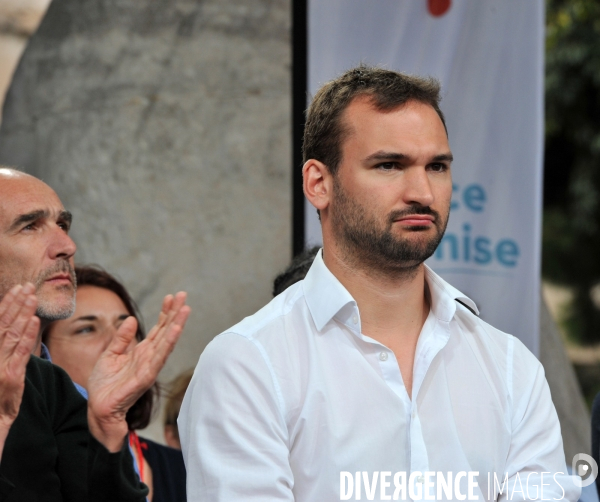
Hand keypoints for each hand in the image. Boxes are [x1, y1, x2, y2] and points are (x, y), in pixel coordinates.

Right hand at [0, 284, 39, 457]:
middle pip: (3, 323)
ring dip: (23, 313)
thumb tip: (14, 325)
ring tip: (32, 296)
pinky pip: (20, 352)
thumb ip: (5, 345)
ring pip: (12, 334)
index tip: (16, 289)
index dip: (6, 304)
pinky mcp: (11, 376)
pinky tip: (34, 321)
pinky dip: (28, 335)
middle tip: (27, 285)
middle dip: (16, 303)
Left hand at [87, 292, 189, 451]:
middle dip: (175, 313)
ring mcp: (150, 366)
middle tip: (184, 295)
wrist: (98, 408)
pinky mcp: (146, 377)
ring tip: (185, 309)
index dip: (165, 312)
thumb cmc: (105, 385)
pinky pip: (159, 358)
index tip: (172, 296)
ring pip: (167, 342)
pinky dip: (168, 343)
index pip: (158, 328)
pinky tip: (175, 330)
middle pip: (166, 331)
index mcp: (142, 351)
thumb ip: (121, 338)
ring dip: (177, 325)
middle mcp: (150, 357)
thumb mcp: (109, 354)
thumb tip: (130, 319)